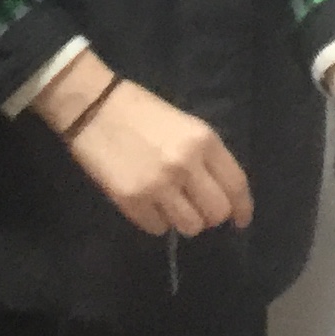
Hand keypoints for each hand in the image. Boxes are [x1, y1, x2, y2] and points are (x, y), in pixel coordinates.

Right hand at [36, 52, 255, 237]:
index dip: (242, 208)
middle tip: (196, 208)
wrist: (92, 106)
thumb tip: (220, 194)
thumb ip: (206, 157)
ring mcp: (159, 185)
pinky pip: (157, 229)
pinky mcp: (132, 200)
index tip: (240, 221)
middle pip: (216, 213)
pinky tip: (147, 203)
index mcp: (203, 141)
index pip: (236, 185)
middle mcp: (186, 165)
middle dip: (209, 216)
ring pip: (190, 226)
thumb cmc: (140, 111)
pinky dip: (156, 221)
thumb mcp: (185, 126)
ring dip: (182, 220)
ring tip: (169, 205)